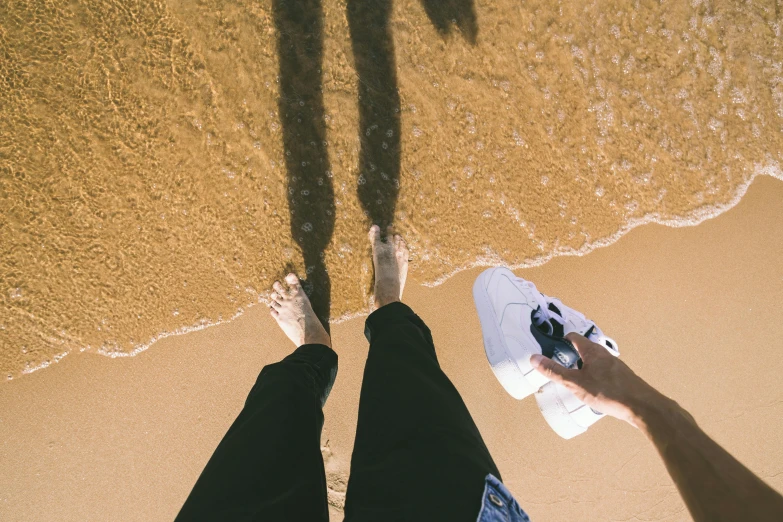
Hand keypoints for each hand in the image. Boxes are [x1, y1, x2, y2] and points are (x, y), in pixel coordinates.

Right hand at [530, 333, 661, 427]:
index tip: (550, 347)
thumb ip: (554, 371)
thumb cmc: (608, 391)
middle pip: (583, 349)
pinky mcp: (621, 378)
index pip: (573, 337)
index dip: (560, 340)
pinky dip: (592, 377)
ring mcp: (614, 366)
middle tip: (557, 366)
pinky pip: (602, 373)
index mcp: (592, 350)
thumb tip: (534, 358)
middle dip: (570, 356)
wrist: (642, 407)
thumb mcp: (576, 383)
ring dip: (581, 368)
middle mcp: (604, 354)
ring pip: (593, 362)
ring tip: (571, 380)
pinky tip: (590, 391)